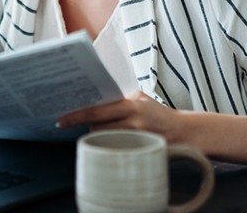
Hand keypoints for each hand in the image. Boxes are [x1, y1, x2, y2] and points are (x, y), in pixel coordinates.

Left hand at [57, 91, 184, 143]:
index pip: (97, 110)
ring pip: (105, 138)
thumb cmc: (158, 114)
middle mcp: (133, 120)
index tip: (62, 119)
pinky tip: (110, 143)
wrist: (185, 131)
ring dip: (98, 135)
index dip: (77, 115)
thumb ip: (120, 98)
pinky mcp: (141, 149)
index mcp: (130, 104)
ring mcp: (137, 136)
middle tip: (78, 124)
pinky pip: (116, 149)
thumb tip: (94, 97)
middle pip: (97, 126)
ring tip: (101, 131)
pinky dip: (109, 145)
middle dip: (87, 126)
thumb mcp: (140, 99)